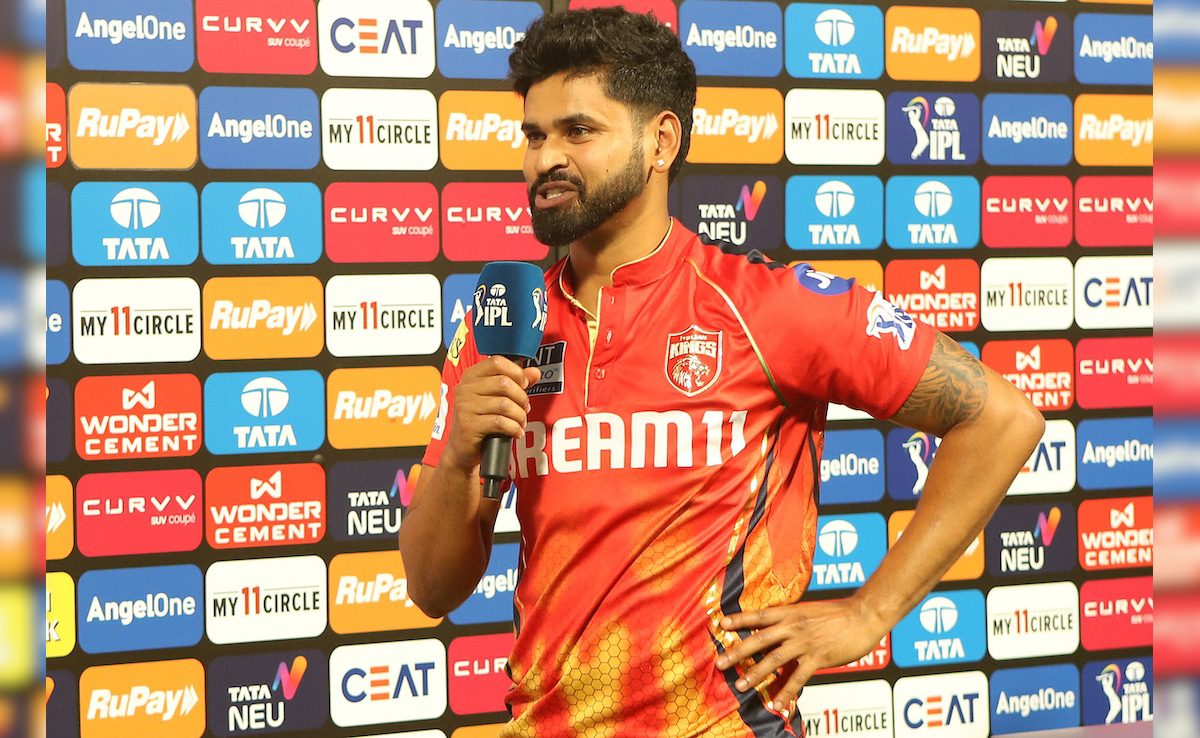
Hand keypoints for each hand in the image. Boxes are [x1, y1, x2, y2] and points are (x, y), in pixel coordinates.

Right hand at [443, 356, 540, 470]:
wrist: (463, 449)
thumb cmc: (480, 420)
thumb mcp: (495, 398)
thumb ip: (515, 383)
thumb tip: (534, 372)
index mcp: (471, 376)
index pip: (496, 361)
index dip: (516, 372)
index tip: (523, 384)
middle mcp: (465, 388)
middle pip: (504, 383)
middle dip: (521, 398)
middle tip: (524, 408)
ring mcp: (465, 407)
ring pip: (504, 404)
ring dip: (519, 415)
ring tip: (520, 422)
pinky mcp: (468, 425)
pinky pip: (500, 422)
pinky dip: (514, 428)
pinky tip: (515, 432)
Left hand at [714, 597, 885, 716]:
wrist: (864, 615)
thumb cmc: (839, 613)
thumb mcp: (810, 611)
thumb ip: (793, 620)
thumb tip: (778, 630)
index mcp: (791, 612)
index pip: (759, 615)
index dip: (739, 619)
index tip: (720, 623)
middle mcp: (793, 626)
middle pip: (759, 639)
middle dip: (737, 652)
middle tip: (719, 662)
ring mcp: (805, 642)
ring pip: (773, 659)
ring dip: (755, 674)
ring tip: (740, 685)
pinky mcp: (818, 657)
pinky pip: (798, 677)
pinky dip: (786, 692)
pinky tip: (777, 703)